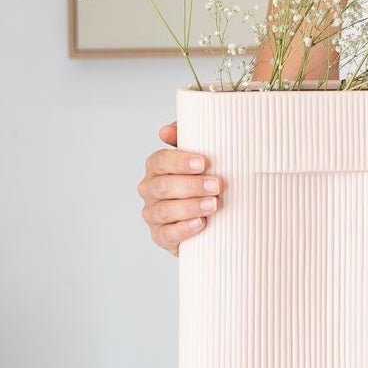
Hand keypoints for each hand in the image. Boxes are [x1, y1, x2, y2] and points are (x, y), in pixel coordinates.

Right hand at [137, 120, 223, 256]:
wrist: (210, 217)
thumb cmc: (203, 179)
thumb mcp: (200, 158)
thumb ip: (188, 138)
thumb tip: (166, 131)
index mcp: (157, 168)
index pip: (159, 162)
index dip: (179, 162)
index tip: (203, 163)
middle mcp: (150, 190)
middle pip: (163, 186)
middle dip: (191, 185)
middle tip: (216, 185)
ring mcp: (154, 215)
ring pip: (165, 210)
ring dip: (190, 206)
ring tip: (213, 205)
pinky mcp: (161, 236)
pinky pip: (167, 234)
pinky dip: (184, 229)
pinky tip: (200, 223)